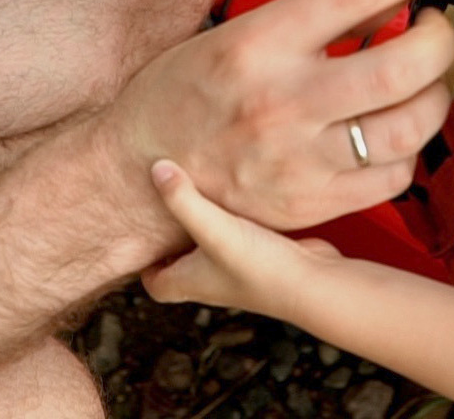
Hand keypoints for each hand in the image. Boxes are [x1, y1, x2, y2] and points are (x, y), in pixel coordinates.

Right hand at [107, 0, 453, 234]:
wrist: (133, 173)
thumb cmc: (185, 91)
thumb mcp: (237, 33)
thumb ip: (314, 16)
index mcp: (258, 44)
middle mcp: (283, 102)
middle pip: (402, 65)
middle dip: (441, 39)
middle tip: (439, 28)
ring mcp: (300, 160)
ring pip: (410, 125)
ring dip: (435, 96)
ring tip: (426, 80)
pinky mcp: (312, 205)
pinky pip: (393, 176)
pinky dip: (409, 148)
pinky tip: (395, 129)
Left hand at [142, 160, 344, 322]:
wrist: (314, 283)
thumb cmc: (260, 266)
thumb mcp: (214, 229)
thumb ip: (184, 200)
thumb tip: (156, 168)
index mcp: (189, 283)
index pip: (154, 283)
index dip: (143, 263)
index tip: (139, 230)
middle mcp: (211, 279)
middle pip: (180, 262)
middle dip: (171, 237)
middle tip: (164, 202)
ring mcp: (238, 268)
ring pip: (210, 246)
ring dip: (204, 223)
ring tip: (198, 189)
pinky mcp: (262, 253)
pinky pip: (238, 234)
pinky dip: (233, 217)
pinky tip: (238, 192)